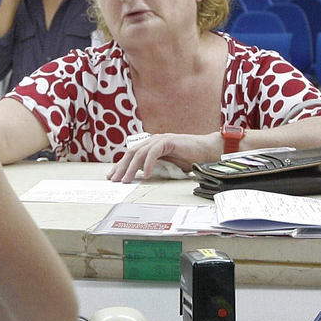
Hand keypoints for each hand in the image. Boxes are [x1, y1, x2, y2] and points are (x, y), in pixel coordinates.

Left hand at [107, 132, 225, 182]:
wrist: (207, 151)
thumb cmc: (189, 159)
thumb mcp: (167, 165)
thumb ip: (155, 167)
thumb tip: (140, 176)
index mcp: (151, 146)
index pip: (131, 155)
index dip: (121, 165)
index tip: (112, 176)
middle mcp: (153, 141)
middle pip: (132, 153)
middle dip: (121, 167)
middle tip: (114, 180)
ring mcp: (160, 139)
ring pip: (140, 153)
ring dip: (131, 168)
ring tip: (127, 180)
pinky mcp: (168, 141)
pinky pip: (153, 153)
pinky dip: (147, 164)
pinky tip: (145, 175)